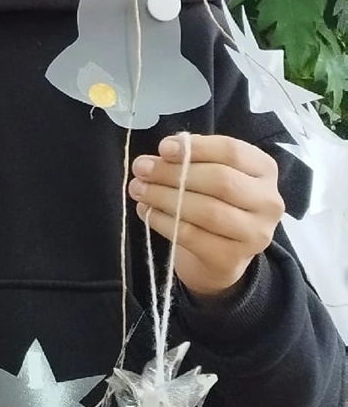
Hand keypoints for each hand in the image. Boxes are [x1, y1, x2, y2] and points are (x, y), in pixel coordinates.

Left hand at [130, 133, 283, 297]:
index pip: (232, 151)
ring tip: (138, 189)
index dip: (196, 147)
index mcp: (264, 170)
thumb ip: (190, 159)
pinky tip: (146, 211)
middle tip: (141, 169)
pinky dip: (163, 221)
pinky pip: (191, 235)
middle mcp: (268, 202)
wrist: (220, 255)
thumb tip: (161, 154)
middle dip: (174, 172)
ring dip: (165, 196)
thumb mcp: (209, 173)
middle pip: (220, 180)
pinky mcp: (232, 259)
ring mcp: (254, 234)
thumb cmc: (214, 201)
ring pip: (207, 210)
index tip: (163, 148)